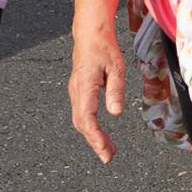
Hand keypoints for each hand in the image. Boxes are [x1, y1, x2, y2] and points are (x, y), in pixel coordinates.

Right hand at [68, 25, 125, 163]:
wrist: (90, 35)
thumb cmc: (104, 48)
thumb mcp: (116, 67)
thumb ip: (116, 90)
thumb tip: (116, 113)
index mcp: (85, 86)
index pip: (87, 118)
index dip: (95, 137)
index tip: (104, 150)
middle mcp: (76, 91)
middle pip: (81, 123)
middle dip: (94, 142)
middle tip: (108, 157)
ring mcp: (75, 92)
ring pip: (80, 120)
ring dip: (92, 136)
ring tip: (107, 150)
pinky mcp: (78, 92)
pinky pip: (81, 114)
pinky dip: (90, 127)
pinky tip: (99, 134)